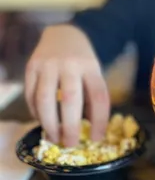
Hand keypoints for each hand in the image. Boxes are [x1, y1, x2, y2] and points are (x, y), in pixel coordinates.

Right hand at [25, 24, 109, 146]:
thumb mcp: (94, 73)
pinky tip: (42, 122)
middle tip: (70, 144)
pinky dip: (35, 112)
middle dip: (70, 127)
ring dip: (49, 123)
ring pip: (45, 99)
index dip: (99, 120)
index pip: (98, 97)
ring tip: (54, 137)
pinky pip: (30, 94)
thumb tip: (89, 128)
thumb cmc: (82, 60)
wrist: (64, 35)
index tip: (96, 138)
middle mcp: (70, 64)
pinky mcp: (31, 66)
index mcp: (91, 67)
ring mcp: (48, 64)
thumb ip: (92, 96)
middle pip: (70, 99)